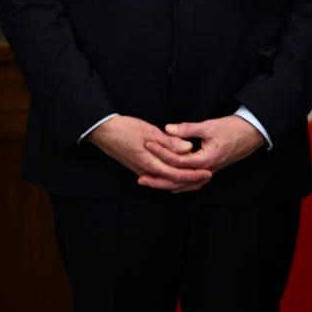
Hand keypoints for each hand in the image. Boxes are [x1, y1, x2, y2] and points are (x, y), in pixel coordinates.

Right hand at [88, 115, 212, 192]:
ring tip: (199, 178)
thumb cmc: (125, 129)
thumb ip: (169, 142)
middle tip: (208, 178)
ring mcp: (142, 171)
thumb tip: (188, 149)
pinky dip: (172, 178)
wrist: (103, 132)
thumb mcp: (149, 132)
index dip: (193, 175)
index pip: (176, 174)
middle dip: (191, 182)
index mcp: (149, 163)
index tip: (208, 172)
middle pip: (172, 182)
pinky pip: (159, 177)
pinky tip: (180, 174)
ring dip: (183, 182)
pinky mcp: (140, 168)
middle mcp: (145, 171)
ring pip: (166, 181)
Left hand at [143, 115, 265, 182]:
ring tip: (152, 184)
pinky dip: (181, 185)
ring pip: (185, 185)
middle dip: (158, 181)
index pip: (177, 160)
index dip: (161, 153)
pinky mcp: (211, 170)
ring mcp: (209, 172)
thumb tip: (167, 129)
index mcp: (205, 159)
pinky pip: (193, 183)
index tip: (148, 145)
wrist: (253, 133)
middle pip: (178, 181)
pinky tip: (172, 185)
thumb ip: (187, 129)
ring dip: (167, 185)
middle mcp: (206, 170)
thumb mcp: (209, 126)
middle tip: (141, 179)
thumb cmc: (233, 129)